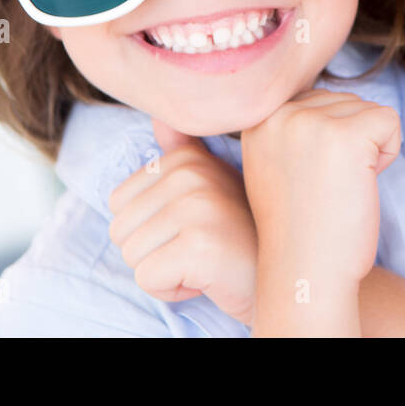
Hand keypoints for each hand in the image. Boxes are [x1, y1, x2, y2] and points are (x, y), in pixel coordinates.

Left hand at [108, 118, 257, 325]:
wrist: (286, 276)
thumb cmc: (241, 237)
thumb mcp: (213, 186)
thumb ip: (183, 150)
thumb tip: (158, 116)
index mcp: (186, 158)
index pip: (117, 203)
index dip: (150, 227)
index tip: (193, 228)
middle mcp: (191, 174)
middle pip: (119, 230)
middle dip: (152, 251)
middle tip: (199, 248)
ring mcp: (197, 207)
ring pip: (131, 256)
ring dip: (164, 272)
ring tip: (205, 261)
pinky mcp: (200, 245)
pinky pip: (147, 278)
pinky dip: (173, 290)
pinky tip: (208, 278)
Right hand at [241, 88, 400, 334]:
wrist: (306, 274)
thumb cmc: (301, 228)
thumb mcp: (275, 165)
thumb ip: (291, 129)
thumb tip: (332, 100)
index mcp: (257, 119)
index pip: (317, 101)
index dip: (328, 143)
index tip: (310, 182)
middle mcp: (278, 113)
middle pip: (345, 102)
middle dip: (350, 143)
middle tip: (326, 189)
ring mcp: (310, 122)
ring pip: (369, 110)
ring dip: (369, 150)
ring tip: (339, 189)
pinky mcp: (347, 136)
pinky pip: (390, 120)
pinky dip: (389, 153)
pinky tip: (361, 184)